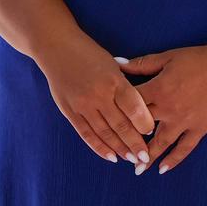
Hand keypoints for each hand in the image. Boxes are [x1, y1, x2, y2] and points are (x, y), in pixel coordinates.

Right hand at [35, 36, 154, 167]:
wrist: (54, 46)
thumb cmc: (88, 53)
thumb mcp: (112, 64)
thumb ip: (126, 86)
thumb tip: (142, 111)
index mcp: (113, 80)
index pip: (134, 108)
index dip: (145, 124)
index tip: (152, 133)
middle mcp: (98, 94)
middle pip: (121, 125)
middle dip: (135, 144)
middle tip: (146, 157)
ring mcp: (82, 104)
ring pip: (104, 132)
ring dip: (119, 149)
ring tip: (132, 159)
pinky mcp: (69, 110)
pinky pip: (86, 133)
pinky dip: (99, 147)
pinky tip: (110, 156)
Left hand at [120, 46, 206, 174]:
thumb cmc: (197, 59)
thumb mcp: (166, 58)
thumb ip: (140, 64)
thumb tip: (116, 63)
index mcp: (157, 89)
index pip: (130, 103)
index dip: (117, 110)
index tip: (106, 120)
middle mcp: (168, 109)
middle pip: (142, 127)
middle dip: (128, 139)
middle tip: (116, 153)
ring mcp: (184, 121)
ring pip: (162, 142)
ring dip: (148, 156)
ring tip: (137, 170)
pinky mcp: (200, 128)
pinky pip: (185, 148)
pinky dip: (174, 159)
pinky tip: (163, 169)